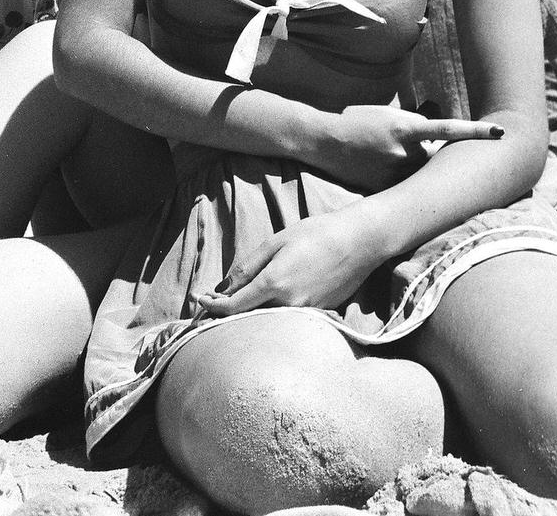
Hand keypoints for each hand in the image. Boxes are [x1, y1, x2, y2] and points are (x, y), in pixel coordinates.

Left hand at [193, 206, 380, 315]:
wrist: (358, 242)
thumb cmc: (315, 234)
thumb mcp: (275, 242)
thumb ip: (248, 267)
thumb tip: (223, 288)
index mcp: (274, 284)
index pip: (233, 306)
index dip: (212, 306)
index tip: (197, 300)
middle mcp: (289, 305)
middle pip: (248, 319)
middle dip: (224, 314)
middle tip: (205, 306)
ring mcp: (306, 314)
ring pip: (266, 321)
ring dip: (245, 317)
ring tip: (227, 308)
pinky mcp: (319, 315)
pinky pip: (286, 320)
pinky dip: (268, 315)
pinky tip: (260, 306)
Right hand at [315, 104, 502, 190]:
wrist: (324, 140)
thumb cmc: (356, 120)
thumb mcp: (387, 114)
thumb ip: (414, 126)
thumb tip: (436, 138)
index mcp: (405, 128)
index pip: (449, 129)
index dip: (476, 132)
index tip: (500, 133)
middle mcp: (404, 152)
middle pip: (437, 157)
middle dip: (436, 155)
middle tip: (420, 148)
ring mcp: (395, 173)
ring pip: (421, 173)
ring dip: (415, 166)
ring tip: (387, 155)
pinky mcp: (385, 187)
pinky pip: (405, 186)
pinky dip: (400, 178)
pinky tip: (379, 167)